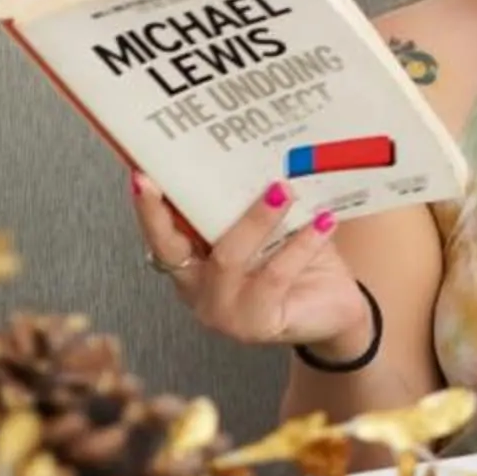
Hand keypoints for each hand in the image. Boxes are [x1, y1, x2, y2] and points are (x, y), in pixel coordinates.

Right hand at [129, 173, 370, 353]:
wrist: (336, 308)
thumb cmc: (296, 262)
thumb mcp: (268, 228)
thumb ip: (246, 205)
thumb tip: (246, 152)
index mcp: (193, 265)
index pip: (161, 235)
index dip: (148, 209)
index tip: (141, 176)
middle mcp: (199, 291)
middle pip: (176, 248)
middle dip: (183, 207)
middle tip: (197, 166)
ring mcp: (225, 312)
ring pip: (228, 258)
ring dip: (257, 218)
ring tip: (283, 189)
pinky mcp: (258, 323)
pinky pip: (275, 276)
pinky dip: (300, 244)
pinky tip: (323, 223)